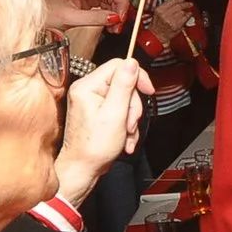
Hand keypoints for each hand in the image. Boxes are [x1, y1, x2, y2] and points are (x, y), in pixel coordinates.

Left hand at [45, 0, 138, 30]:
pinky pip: (108, 5)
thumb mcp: (69, 18)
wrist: (39, 24)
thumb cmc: (47, 15)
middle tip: (121, 18)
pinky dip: (113, 16)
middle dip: (121, 2)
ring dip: (118, 11)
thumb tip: (114, 17)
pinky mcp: (91, 3)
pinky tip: (112, 25)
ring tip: (116, 26)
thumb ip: (93, 18)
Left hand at [53, 59, 149, 204]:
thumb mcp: (115, 113)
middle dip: (133, 105)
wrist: (83, 168)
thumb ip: (123, 85)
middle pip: (124, 83)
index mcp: (88, 86)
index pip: (118, 66)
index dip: (137, 77)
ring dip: (131, 118)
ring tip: (126, 133)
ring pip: (125, 98)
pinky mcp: (97, 111)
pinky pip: (120, 109)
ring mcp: (91, 101)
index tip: (147, 90)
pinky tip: (124, 136)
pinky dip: (126, 124)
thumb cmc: (93, 147)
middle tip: (130, 121)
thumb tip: (131, 63)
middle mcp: (87, 90)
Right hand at [149, 0, 192, 37]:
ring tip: (186, 10)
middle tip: (189, 3)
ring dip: (185, 10)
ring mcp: (170, 20)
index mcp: (160, 9)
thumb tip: (177, 0)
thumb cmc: (157, 24)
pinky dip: (188, 15)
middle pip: (179, 6)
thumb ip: (167, 6)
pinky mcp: (176, 26)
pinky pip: (184, 18)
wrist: (157, 35)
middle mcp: (165, 14)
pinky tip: (188, 14)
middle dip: (185, 4)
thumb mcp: (158, 12)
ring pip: (182, 12)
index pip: (172, 1)